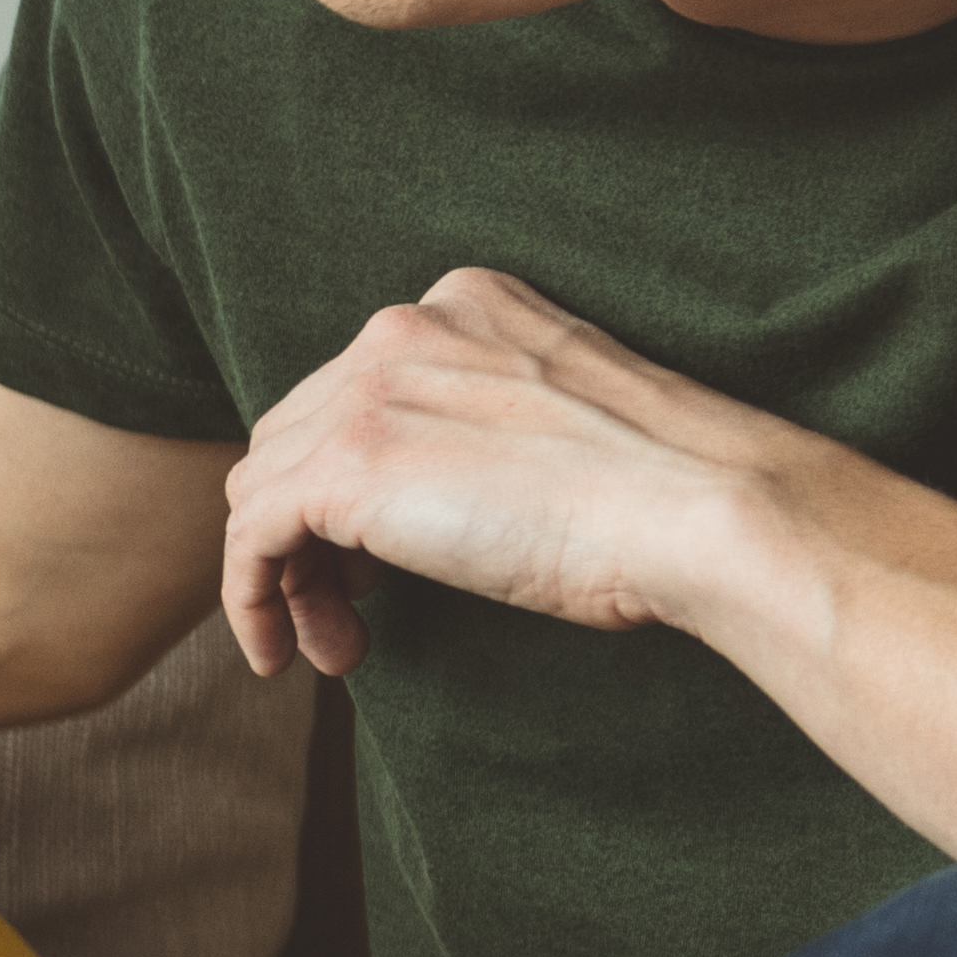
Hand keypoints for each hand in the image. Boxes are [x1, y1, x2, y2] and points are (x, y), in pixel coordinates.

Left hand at [220, 269, 809, 678]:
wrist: (706, 508)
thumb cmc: (667, 492)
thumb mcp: (557, 426)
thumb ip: (475, 429)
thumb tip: (408, 504)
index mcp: (460, 303)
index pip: (354, 395)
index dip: (349, 487)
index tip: (379, 560)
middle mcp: (401, 328)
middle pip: (297, 438)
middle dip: (312, 536)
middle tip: (352, 616)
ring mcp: (368, 392)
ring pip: (264, 489)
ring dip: (288, 579)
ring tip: (336, 649)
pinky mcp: (345, 466)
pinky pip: (249, 538)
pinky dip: (251, 601)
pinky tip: (285, 653)